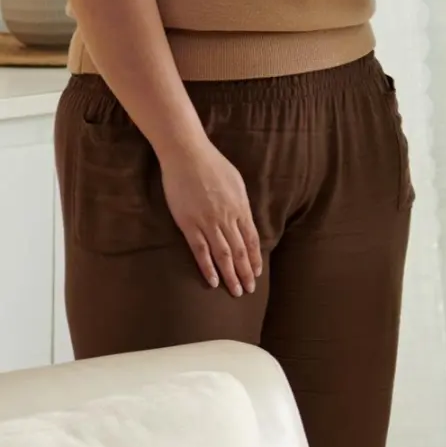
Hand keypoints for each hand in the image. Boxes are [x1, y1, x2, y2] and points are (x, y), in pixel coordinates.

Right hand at [159, 139, 261, 296]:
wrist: (188, 155)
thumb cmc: (213, 165)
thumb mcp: (235, 182)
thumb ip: (240, 203)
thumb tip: (244, 218)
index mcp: (240, 207)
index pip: (252, 239)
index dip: (255, 257)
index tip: (257, 272)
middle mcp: (227, 217)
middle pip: (240, 251)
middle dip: (246, 272)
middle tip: (249, 290)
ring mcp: (208, 222)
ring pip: (223, 255)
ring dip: (231, 275)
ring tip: (236, 291)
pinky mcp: (189, 224)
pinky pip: (201, 251)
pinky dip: (208, 268)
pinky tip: (213, 281)